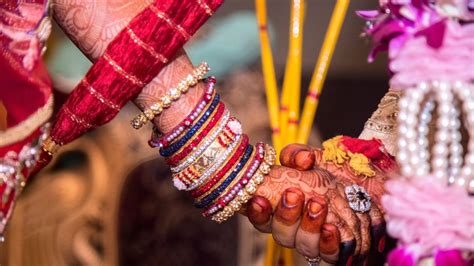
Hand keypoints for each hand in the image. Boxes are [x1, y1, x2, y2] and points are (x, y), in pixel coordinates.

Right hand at [246, 144, 385, 264]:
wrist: (373, 188)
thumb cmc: (339, 173)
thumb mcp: (316, 157)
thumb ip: (298, 154)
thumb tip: (301, 159)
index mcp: (283, 207)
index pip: (261, 216)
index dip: (256, 211)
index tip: (259, 199)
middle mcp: (297, 228)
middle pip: (281, 233)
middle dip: (285, 215)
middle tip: (294, 194)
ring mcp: (316, 241)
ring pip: (303, 245)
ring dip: (307, 226)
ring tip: (318, 205)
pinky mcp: (338, 251)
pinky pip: (329, 256)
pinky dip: (329, 243)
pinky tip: (332, 229)